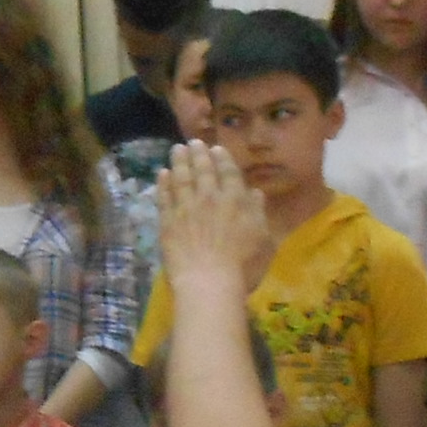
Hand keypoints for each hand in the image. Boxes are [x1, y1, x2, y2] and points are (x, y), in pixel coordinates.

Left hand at [156, 143, 273, 296]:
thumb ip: (259, 213)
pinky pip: (164, 197)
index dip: (222, 159)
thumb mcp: (264, 240)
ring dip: (179, 162)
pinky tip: (161, 174)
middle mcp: (209, 198)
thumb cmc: (243, 267)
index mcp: (235, 200)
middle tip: (194, 142)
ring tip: (177, 149)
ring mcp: (186, 208)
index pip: (228, 173)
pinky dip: (163, 183)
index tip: (216, 149)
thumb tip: (255, 193)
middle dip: (198, 154)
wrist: (209, 284)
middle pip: (202, 170)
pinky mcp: (168, 222)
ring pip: (181, 178)